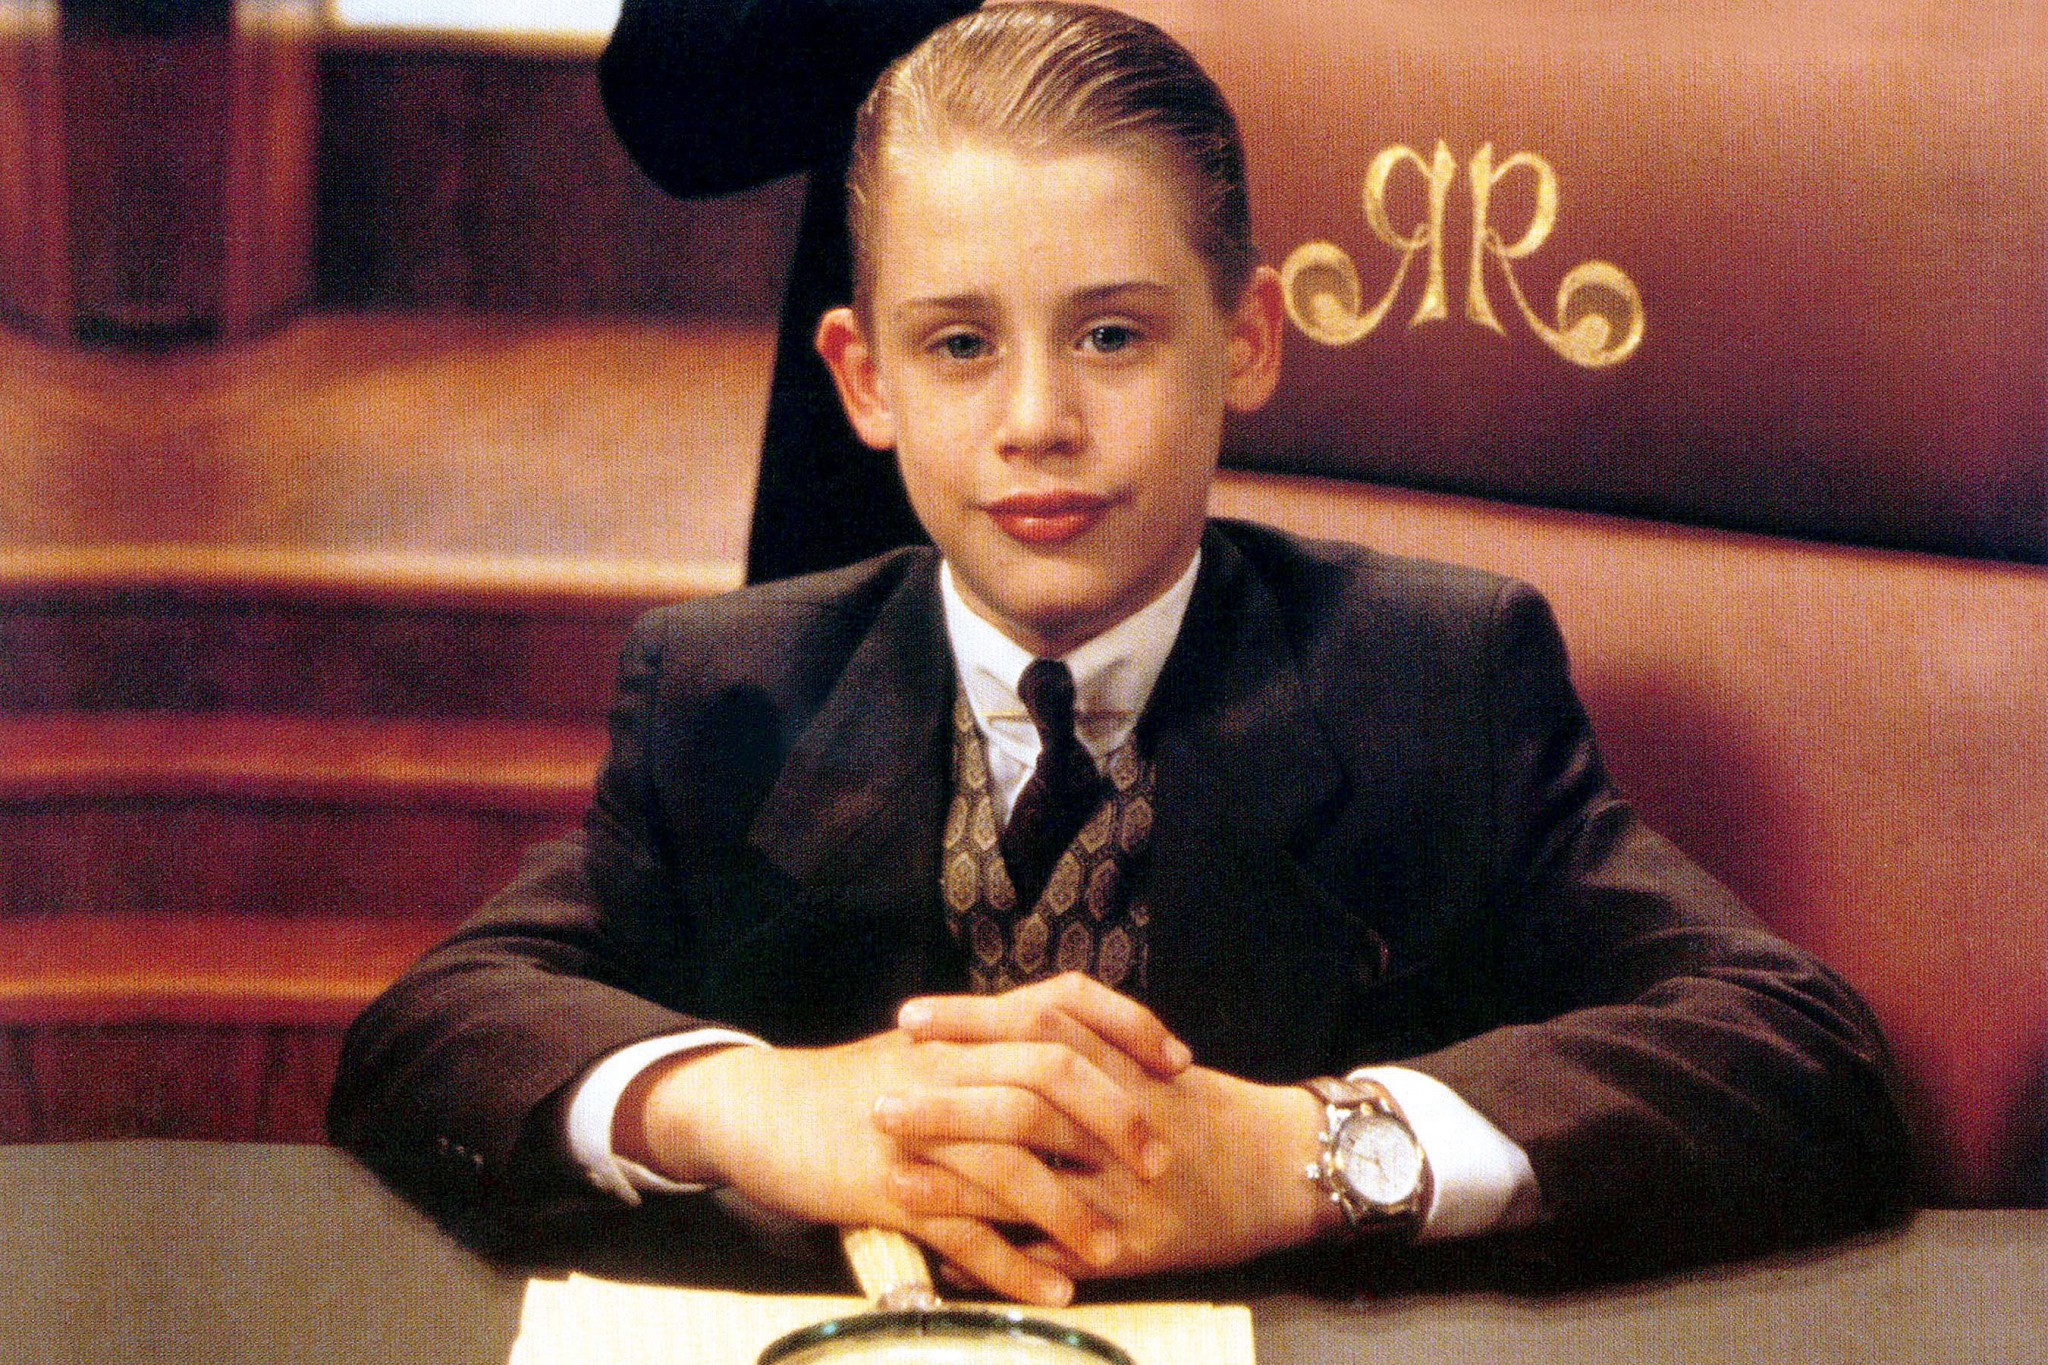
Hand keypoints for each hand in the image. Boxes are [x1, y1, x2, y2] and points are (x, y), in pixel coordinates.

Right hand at [618, 1022, 1170, 1305]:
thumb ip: (996, 1050)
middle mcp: (946, 1066)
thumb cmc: (851, 1085)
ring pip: (1009, 1162)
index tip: (1176, 1061)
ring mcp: (916, 1127)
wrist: (759, 1110)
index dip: (1126, 1023)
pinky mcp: (885, 1185)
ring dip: (1069, 1210)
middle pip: (1050, 1076)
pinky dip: (1011, 1265)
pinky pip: (960, 1231)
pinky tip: (1052, 1290)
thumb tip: (1078, 1061)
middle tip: (1159, 1164)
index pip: (1062, 1001)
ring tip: (1112, 1249)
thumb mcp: (928, 1051)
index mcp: (964, 1029)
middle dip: (1115, 1120)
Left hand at [884, 1058, 1339, 1281]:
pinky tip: (948, 1261)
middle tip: (879, 1101)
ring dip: (958, 1185)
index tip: (909, 1018)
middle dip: (948, 1105)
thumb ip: (1088, 1045)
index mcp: (1125, 1068)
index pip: (1039, 1029)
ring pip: (1035, 1183)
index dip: (972, 1022)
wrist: (1288, 1168)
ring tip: (892, 1180)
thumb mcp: (1153, 1062)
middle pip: (1025, 1105)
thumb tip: (1002, 1031)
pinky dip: (1002, 1258)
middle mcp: (1123, 1124)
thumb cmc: (1211, 1112)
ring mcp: (1130, 1189)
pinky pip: (1059, 1254)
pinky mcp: (1140, 1247)